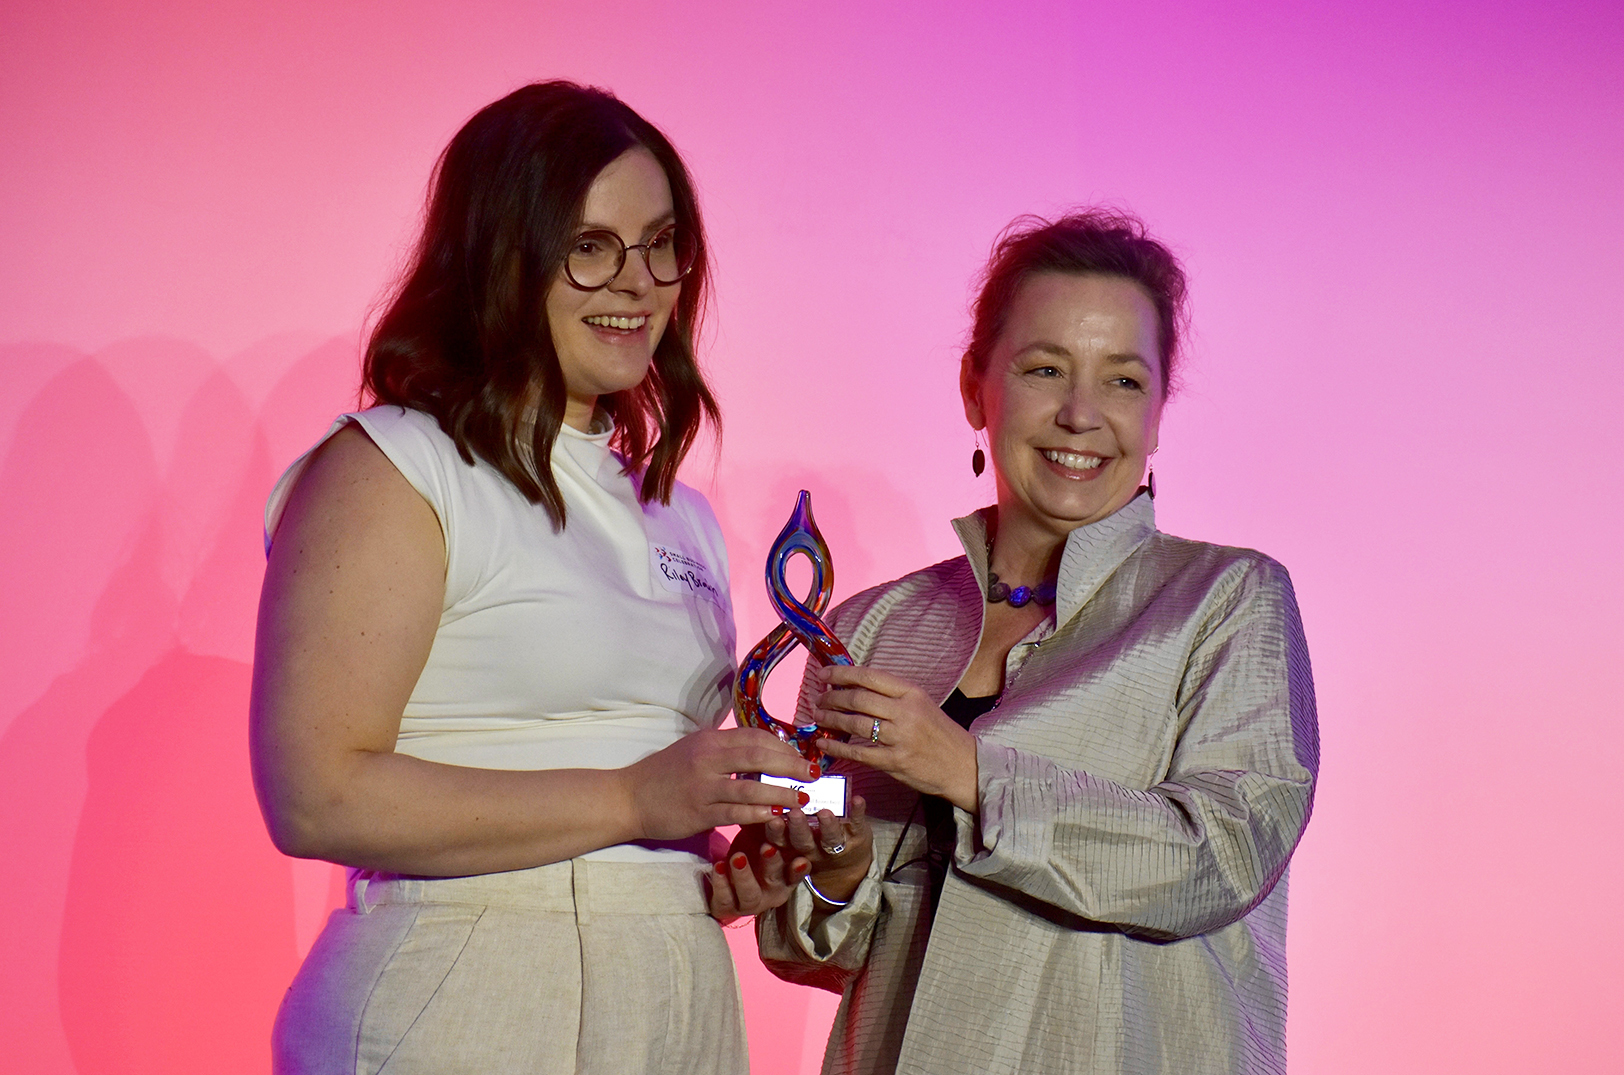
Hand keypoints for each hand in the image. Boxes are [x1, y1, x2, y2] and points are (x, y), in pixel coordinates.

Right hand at [624, 727, 815, 840]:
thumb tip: (763, 751)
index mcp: (709, 740)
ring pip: (751, 785)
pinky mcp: (699, 812)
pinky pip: (735, 811)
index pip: (755, 737)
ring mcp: (703, 786)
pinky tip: (775, 816)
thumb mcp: (695, 750)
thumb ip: (725, 750)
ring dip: (781, 792)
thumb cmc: (664, 774)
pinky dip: (758, 812)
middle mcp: (707, 758)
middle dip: (791, 764)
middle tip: (813, 774)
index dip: (783, 746)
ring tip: (802, 798)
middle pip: (759, 756)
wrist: (629, 797)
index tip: (802, 756)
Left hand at [706, 825, 808, 924]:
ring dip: (744, 875)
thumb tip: (778, 796)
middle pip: (778, 877)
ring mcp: (753, 901)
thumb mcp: (764, 834)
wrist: (728, 880)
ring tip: (737, 857)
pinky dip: (721, 883)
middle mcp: (775, 889)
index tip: (795, 834)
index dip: (800, 851)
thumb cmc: (753, 848)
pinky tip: (718, 866)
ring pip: (751, 894)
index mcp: (789, 871)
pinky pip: (726, 899)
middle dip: (773, 861)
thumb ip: (772, 821)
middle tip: (767, 845)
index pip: (799, 863)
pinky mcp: (730, 908)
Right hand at [767, 795, 873, 903]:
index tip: (772, 819)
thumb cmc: (814, 844)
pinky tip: (857, 800)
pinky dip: (857, 812)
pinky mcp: (858, 838)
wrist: (847, 868)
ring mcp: (837, 846)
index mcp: (793, 847)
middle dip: (798, 827)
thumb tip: (774, 792)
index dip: (775, 832)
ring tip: (824, 812)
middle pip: (803, 841)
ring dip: (827, 826)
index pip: (781, 840)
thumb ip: (785, 822)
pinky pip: (857, 825)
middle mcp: (813, 850)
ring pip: (830, 839)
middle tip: (794, 813)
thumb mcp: (795, 840)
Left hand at [811, 666, 979, 812]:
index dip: (842, 674)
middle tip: (819, 699)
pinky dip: (837, 748)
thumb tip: (854, 687)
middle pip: (858, 699)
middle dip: (832, 698)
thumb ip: (892, 696)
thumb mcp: (921, 704)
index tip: (824, 674)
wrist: (963, 766)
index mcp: (912, 693)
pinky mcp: (894, 762)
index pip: (870, 677)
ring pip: (855, 724)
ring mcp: (899, 738)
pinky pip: (858, 753)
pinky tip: (824, 745)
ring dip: (831, 720)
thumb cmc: (939, 734)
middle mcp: (905, 712)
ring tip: (819, 718)